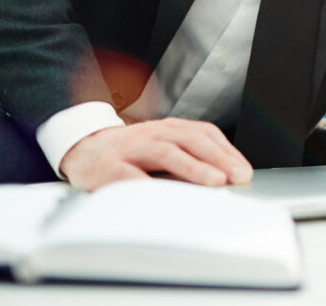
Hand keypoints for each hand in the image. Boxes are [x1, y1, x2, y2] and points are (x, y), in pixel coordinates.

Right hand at [59, 118, 252, 190]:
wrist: (82, 150)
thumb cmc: (129, 153)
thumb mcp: (161, 147)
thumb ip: (189, 158)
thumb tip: (226, 177)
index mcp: (167, 129)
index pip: (203, 133)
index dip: (227, 150)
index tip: (244, 171)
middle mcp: (152, 134)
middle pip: (190, 140)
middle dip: (218, 158)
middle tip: (238, 177)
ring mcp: (130, 149)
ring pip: (166, 152)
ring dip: (193, 167)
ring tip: (215, 182)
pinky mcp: (108, 167)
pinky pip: (130, 175)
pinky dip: (149, 184)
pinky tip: (166, 196)